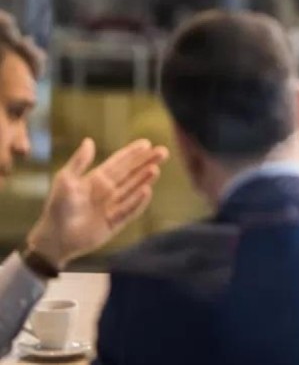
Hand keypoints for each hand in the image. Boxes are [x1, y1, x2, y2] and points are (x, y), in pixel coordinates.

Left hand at [26, 138, 168, 268]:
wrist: (55, 238)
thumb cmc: (58, 208)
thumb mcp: (65, 180)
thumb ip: (79, 162)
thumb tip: (89, 140)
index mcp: (97, 179)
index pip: (119, 162)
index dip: (132, 153)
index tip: (147, 143)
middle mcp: (108, 191)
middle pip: (132, 173)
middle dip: (146, 162)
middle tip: (163, 152)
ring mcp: (113, 206)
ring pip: (133, 189)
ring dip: (144, 179)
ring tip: (156, 169)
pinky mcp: (116, 222)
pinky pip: (130, 210)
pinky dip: (138, 201)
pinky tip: (147, 191)